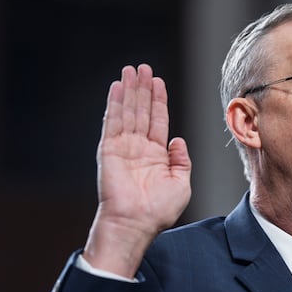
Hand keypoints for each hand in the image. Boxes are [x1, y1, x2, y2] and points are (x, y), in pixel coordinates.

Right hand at [83, 64, 190, 277]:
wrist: (136, 223)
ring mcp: (123, 148)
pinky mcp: (109, 150)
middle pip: (142, 111)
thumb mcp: (182, 183)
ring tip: (131, 71)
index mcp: (156, 156)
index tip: (158, 82)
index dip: (158, 101)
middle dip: (143, 89)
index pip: (158, 121)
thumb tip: (177, 140)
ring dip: (129, 91)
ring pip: (128, 112)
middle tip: (143, 68)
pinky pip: (113, 122)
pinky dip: (115, 104)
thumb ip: (182, 160)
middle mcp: (139, 149)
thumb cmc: (159, 210)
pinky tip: (118, 88)